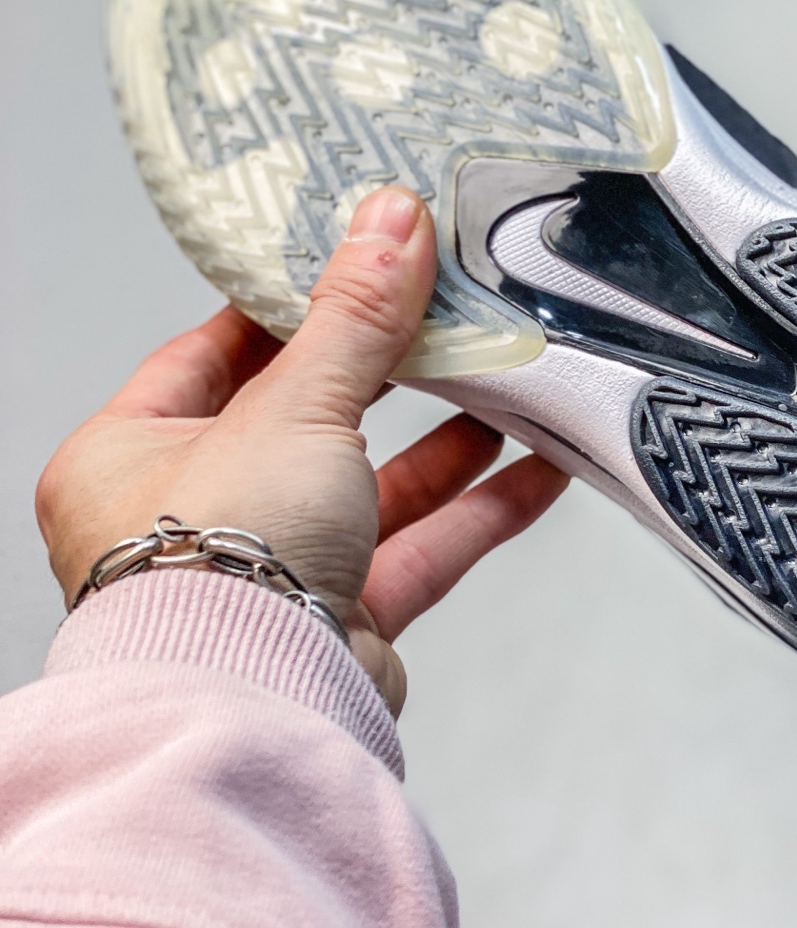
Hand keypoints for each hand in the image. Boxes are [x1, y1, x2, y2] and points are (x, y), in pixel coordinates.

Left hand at [35, 188, 567, 714]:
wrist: (257, 705)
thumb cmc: (217, 563)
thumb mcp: (293, 404)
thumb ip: (354, 317)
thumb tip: (391, 221)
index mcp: (127, 457)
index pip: (209, 356)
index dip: (285, 308)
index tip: (353, 263)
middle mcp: (189, 519)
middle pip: (301, 421)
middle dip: (384, 374)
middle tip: (443, 314)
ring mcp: (267, 574)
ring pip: (368, 489)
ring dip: (444, 442)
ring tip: (508, 380)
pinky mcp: (336, 623)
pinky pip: (416, 552)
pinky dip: (477, 511)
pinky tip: (538, 468)